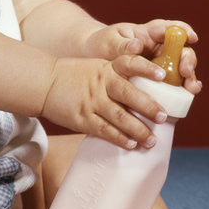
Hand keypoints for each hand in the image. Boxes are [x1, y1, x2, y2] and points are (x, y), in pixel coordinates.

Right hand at [40, 55, 174, 148]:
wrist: (45, 83)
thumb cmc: (75, 76)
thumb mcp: (97, 67)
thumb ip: (117, 76)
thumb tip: (146, 92)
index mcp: (107, 68)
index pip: (130, 63)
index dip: (147, 68)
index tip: (163, 76)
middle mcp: (101, 83)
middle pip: (128, 94)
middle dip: (148, 106)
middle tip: (163, 117)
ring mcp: (91, 101)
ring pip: (119, 117)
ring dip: (138, 130)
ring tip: (151, 140)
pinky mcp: (82, 118)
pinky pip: (104, 130)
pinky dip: (119, 138)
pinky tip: (131, 144)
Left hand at [82, 20, 201, 94]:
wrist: (92, 61)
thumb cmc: (102, 45)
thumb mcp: (109, 42)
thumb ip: (123, 44)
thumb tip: (137, 45)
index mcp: (148, 33)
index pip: (169, 28)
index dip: (182, 30)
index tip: (190, 37)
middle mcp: (160, 48)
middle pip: (182, 50)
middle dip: (188, 59)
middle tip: (185, 71)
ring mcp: (162, 65)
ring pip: (183, 68)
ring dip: (190, 77)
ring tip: (191, 88)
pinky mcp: (160, 82)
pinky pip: (177, 84)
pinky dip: (185, 89)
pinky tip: (189, 95)